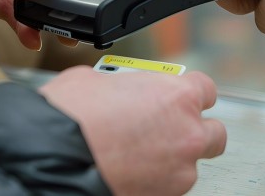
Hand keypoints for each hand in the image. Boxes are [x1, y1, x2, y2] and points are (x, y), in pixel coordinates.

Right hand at [40, 67, 225, 194]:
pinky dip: (155, 180)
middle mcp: (188, 133)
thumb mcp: (97, 80)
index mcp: (177, 96)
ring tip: (140, 156)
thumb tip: (121, 89)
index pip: (206, 89)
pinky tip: (130, 172)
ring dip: (172, 159)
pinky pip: (168, 187)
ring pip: (191, 164)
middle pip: (214, 132)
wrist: (50, 160)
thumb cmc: (69, 117)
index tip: (178, 98)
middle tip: (169, 129)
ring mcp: (179, 170)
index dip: (189, 93)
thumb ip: (126, 84)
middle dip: (195, 130)